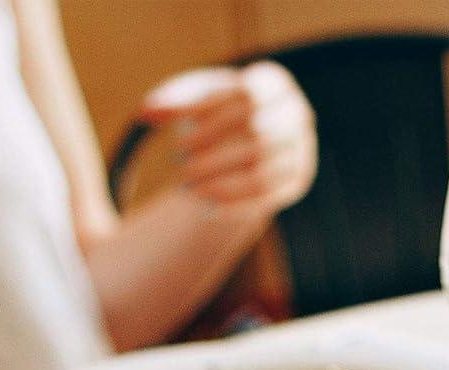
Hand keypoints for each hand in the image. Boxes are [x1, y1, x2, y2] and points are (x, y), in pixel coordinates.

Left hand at [142, 62, 316, 214]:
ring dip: (222, 184)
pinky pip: (267, 198)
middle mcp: (298, 114)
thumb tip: (145, 112)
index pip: (247, 97)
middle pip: (258, 136)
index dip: (212, 116)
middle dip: (215, 153)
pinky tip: (206, 208)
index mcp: (275, 82)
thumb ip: (173, 102)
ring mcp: (302, 149)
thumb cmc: (219, 110)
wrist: (251, 138)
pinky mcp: (298, 181)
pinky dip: (235, 206)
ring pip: (262, 172)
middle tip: (180, 164)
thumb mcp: (197, 99)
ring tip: (187, 189)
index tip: (177, 133)